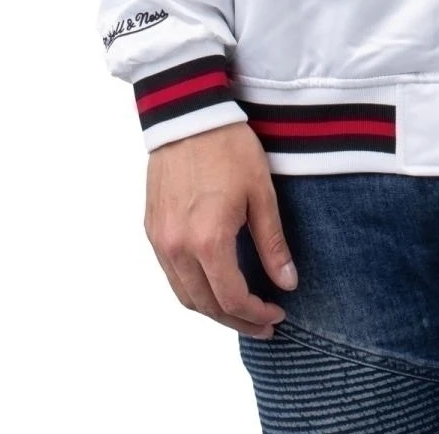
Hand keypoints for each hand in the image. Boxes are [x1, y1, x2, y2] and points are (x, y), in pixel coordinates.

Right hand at [144, 120, 296, 337]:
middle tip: (263, 323)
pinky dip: (192, 288)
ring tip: (240, 311)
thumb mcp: (261, 193)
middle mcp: (177, 248)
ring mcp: (160, 240)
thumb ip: (272, 243)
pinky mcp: (152, 228)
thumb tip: (287, 282)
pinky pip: (170, 274)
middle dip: (235, 321)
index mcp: (208, 241)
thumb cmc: (228, 147)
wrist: (188, 115)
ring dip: (211, 309)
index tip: (277, 314)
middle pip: (204, 305)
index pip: (232, 298)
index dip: (255, 314)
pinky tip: (213, 283)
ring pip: (183, 295)